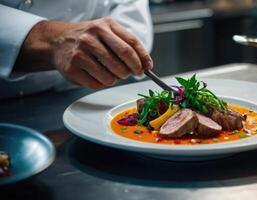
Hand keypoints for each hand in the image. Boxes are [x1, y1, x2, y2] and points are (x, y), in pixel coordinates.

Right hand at [15, 17, 152, 88]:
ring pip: (111, 76)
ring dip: (117, 79)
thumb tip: (145, 64)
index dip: (142, 59)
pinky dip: (103, 84)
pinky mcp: (73, 69)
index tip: (146, 68)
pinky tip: (99, 76)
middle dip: (131, 71)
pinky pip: (97, 84)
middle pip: (123, 60)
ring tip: (113, 74)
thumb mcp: (107, 31)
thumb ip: (127, 44)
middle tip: (131, 73)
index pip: (131, 44)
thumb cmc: (89, 38)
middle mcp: (92, 37)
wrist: (58, 41)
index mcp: (105, 25)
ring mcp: (80, 53)